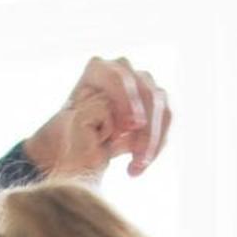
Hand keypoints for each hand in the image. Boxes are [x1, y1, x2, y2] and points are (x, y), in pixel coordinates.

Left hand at [25, 56, 172, 180]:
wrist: (80, 141)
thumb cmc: (70, 133)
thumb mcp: (69, 127)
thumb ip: (83, 123)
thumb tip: (112, 129)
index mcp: (98, 70)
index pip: (117, 78)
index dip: (126, 101)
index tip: (129, 128)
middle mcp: (124, 70)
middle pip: (145, 91)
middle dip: (145, 127)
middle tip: (138, 157)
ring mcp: (143, 82)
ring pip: (160, 105)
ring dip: (154, 139)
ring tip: (138, 166)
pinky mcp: (157, 101)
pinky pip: (167, 119)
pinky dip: (159, 143)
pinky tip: (143, 164)